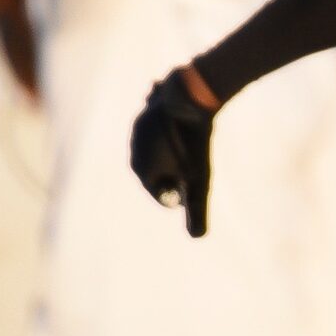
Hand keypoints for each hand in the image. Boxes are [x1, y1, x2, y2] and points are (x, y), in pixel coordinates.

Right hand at [130, 68, 214, 235]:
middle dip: (167, 177)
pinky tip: (177, 126)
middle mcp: (135, 147)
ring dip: (165, 154)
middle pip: (151, 169)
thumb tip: (198, 237)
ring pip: (153, 145)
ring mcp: (140, 126)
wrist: (189, 98)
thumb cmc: (194, 143)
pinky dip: (166, 129)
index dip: (172, 197)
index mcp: (141, 168)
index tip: (185, 198)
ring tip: (183, 159)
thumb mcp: (200, 180)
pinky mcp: (150, 108)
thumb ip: (196, 209)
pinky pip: (157, 122)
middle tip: (185, 181)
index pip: (156, 190)